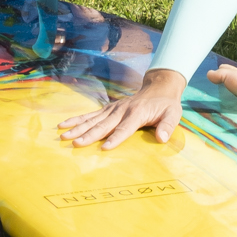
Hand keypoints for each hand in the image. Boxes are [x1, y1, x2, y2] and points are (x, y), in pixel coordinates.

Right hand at [63, 66, 187, 151]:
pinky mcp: (108, 109)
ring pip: (93, 119)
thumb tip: (162, 138)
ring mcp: (113, 109)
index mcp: (137, 113)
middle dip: (89, 135)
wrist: (158, 87)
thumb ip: (168, 126)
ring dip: (77, 127)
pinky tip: (64, 124)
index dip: (115, 139)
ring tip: (63, 135)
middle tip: (75, 144)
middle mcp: (122, 110)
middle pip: (104, 125)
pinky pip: (90, 115)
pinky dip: (77, 119)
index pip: (125, 128)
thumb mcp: (174, 114)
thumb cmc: (166, 105)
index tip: (104, 149)